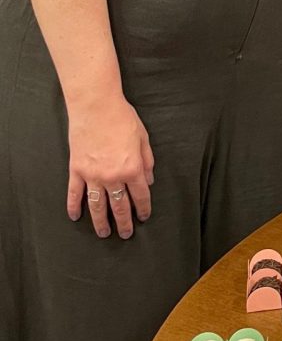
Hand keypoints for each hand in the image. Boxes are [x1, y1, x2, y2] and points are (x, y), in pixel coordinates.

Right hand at [67, 96, 154, 238]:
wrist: (96, 106)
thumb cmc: (122, 118)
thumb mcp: (143, 138)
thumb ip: (147, 161)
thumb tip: (149, 180)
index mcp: (132, 168)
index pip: (141, 195)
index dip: (143, 209)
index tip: (143, 217)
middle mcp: (113, 176)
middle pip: (120, 206)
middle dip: (124, 223)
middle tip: (126, 234)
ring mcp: (92, 175)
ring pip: (97, 206)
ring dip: (101, 222)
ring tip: (105, 233)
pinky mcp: (76, 170)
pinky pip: (74, 193)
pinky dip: (74, 206)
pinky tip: (75, 217)